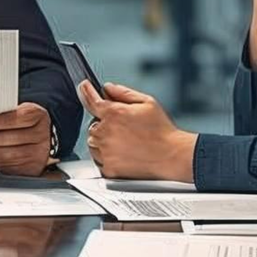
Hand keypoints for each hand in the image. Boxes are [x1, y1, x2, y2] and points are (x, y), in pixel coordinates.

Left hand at [0, 101, 54, 175]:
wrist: (46, 138)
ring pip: (7, 155)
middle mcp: (41, 135)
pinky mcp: (32, 168)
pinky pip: (9, 167)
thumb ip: (2, 115)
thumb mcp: (20, 111)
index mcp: (37, 115)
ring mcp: (38, 153)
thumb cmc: (28, 123)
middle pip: (8, 138)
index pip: (13, 119)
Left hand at [79, 81, 196, 181]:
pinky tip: (124, 154)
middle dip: (104, 124)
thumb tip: (107, 88)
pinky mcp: (108, 168)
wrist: (172, 156)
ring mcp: (106, 152)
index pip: (91, 100)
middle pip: (93, 124)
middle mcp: (106, 133)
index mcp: (114, 114)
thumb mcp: (147, 102)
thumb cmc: (162, 130)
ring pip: (93, 142)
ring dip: (103, 140)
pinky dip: (107, 156)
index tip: (83, 87)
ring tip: (126, 142)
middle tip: (125, 128)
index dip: (86, 91)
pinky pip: (98, 159)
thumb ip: (123, 92)